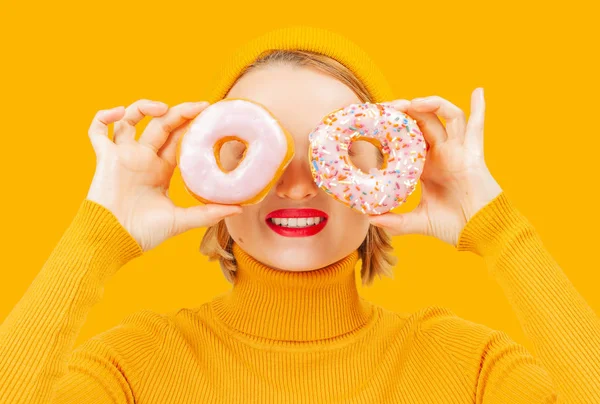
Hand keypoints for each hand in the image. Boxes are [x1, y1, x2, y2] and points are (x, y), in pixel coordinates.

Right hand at [86, 99, 241, 251]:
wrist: (113, 239)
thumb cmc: (144, 233)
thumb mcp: (180, 220)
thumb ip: (207, 213)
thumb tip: (239, 209)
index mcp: (160, 169)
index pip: (178, 139)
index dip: (191, 125)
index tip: (209, 114)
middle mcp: (143, 158)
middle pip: (161, 124)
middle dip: (179, 112)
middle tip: (200, 106)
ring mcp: (123, 155)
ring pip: (130, 119)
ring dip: (143, 107)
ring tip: (162, 108)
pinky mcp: (104, 157)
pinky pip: (97, 129)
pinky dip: (104, 116)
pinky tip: (118, 112)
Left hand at [369, 88, 502, 246]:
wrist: (481, 233)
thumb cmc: (453, 226)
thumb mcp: (419, 221)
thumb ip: (395, 221)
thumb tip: (369, 218)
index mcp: (426, 166)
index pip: (408, 138)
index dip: (393, 128)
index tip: (375, 120)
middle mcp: (442, 154)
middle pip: (423, 122)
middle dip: (407, 110)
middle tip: (388, 106)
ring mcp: (458, 151)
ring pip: (446, 117)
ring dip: (431, 104)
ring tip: (412, 103)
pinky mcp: (474, 155)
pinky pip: (476, 128)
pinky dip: (479, 109)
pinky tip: (478, 91)